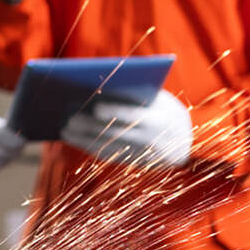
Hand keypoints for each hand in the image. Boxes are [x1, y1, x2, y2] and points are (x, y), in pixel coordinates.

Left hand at [60, 89, 192, 167]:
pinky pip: (108, 156)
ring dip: (85, 140)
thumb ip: (138, 94)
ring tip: (65, 130)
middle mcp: (150, 142)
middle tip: (69, 118)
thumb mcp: (161, 100)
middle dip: (91, 127)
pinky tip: (75, 139)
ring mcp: (141, 155)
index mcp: (159, 122)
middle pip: (116, 134)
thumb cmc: (167, 111)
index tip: (97, 108)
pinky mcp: (132, 163)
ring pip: (109, 148)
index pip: (136, 118)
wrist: (185, 143)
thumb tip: (103, 87)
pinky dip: (90, 147)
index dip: (117, 113)